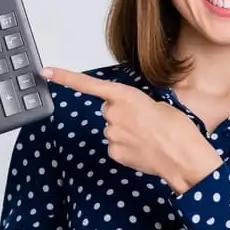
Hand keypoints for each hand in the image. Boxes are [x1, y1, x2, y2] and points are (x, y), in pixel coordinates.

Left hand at [41, 66, 222, 192]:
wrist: (183, 157)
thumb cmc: (178, 128)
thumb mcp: (158, 104)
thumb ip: (136, 104)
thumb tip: (131, 114)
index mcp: (125, 96)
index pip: (89, 85)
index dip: (65, 77)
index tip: (45, 72)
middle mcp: (113, 114)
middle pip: (108, 111)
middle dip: (121, 115)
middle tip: (145, 122)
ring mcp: (112, 134)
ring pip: (113, 130)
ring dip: (126, 132)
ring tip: (149, 137)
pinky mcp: (114, 152)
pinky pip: (116, 146)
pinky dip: (127, 148)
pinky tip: (143, 149)